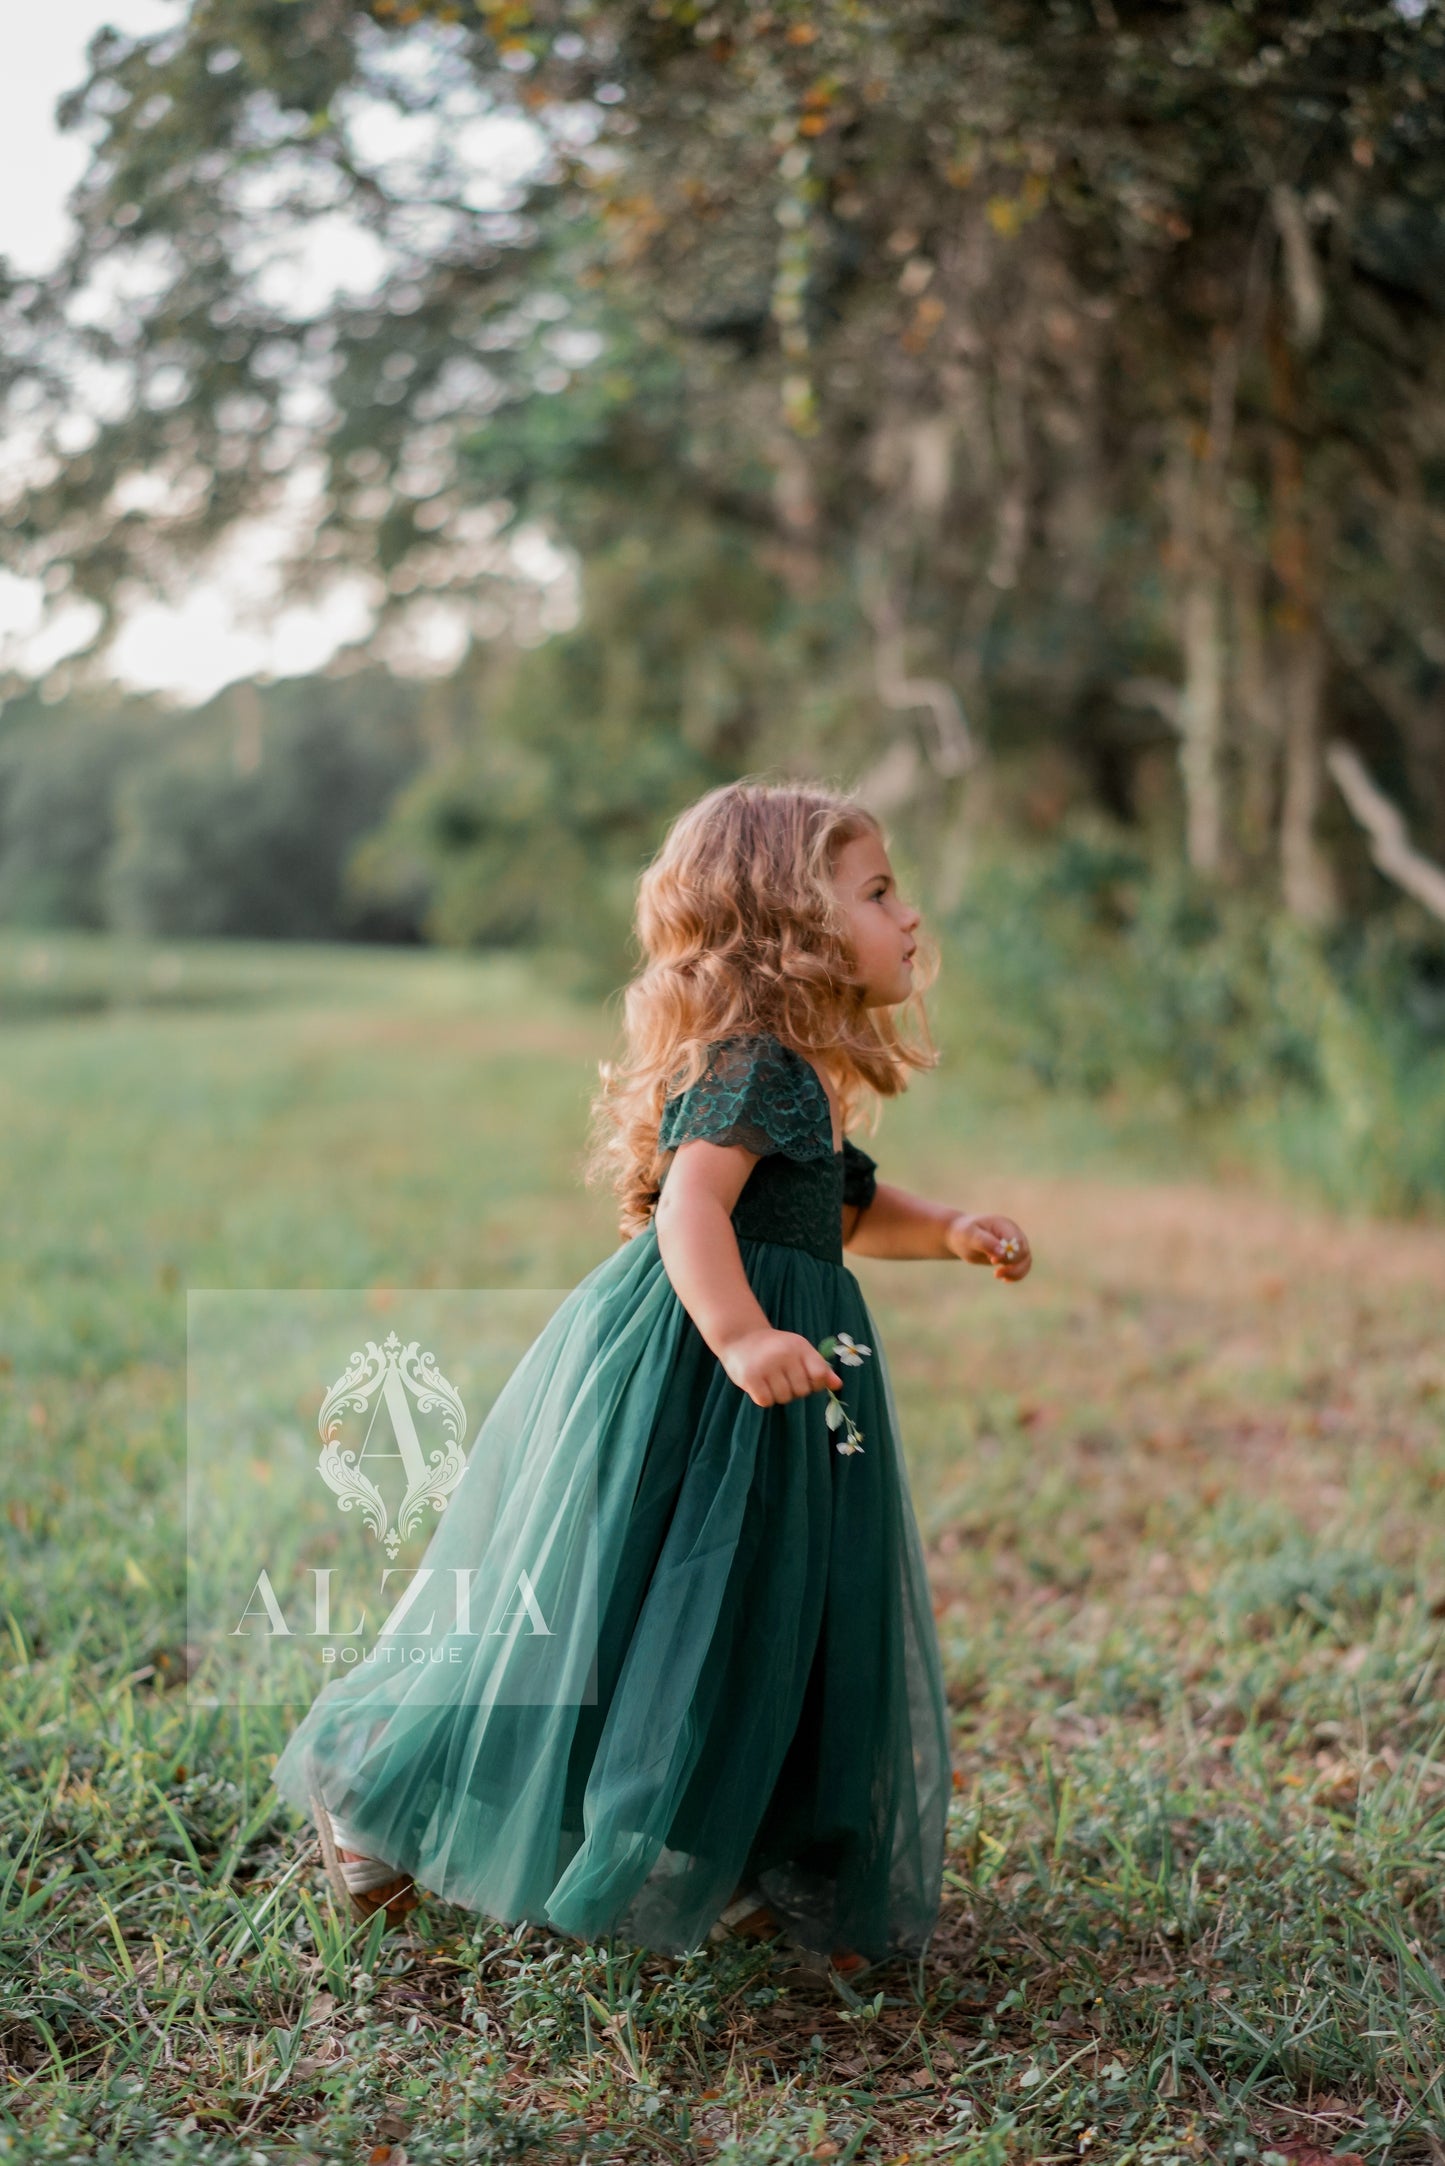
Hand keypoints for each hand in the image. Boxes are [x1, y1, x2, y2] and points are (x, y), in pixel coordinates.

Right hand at [720, 1327, 842, 1406]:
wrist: (740, 1337)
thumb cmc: (775, 1347)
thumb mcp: (799, 1350)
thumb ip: (819, 1367)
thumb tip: (838, 1385)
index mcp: (800, 1346)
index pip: (820, 1375)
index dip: (815, 1383)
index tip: (805, 1379)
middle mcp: (784, 1354)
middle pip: (802, 1391)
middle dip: (794, 1390)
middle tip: (782, 1377)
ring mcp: (766, 1366)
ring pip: (784, 1398)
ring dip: (778, 1395)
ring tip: (770, 1380)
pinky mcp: (750, 1377)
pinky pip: (766, 1401)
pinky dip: (763, 1398)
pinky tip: (759, 1385)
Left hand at [946, 1213, 1031, 1280]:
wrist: (961, 1237)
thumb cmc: (963, 1234)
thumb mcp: (969, 1235)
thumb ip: (985, 1242)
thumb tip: (1003, 1252)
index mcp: (1004, 1225)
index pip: (1016, 1241)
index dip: (1009, 1253)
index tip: (993, 1261)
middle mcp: (1013, 1233)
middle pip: (1024, 1251)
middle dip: (1012, 1265)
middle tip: (995, 1273)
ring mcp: (1015, 1244)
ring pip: (1026, 1260)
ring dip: (1016, 1272)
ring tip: (998, 1275)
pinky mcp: (1013, 1255)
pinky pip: (1022, 1266)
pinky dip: (1017, 1275)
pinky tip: (1005, 1279)